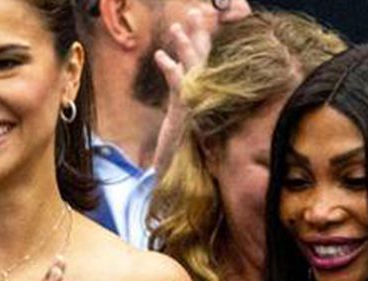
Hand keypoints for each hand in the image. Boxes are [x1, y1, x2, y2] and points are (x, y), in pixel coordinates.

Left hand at [148, 13, 214, 177]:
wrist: (178, 176)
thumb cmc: (179, 148)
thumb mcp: (181, 115)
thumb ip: (182, 91)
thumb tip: (177, 66)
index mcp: (203, 93)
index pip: (207, 60)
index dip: (206, 39)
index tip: (205, 17)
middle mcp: (203, 96)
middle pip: (205, 58)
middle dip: (201, 33)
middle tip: (196, 11)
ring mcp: (195, 104)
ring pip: (194, 68)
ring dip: (186, 46)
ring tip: (177, 26)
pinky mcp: (184, 114)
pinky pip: (179, 88)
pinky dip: (171, 70)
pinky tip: (161, 57)